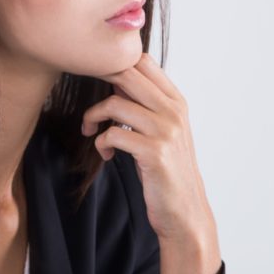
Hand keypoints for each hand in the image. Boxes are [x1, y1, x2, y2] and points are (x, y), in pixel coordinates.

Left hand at [81, 52, 222, 273]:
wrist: (184, 211)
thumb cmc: (167, 170)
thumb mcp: (164, 131)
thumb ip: (146, 104)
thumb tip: (115, 77)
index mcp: (176, 101)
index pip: (143, 61)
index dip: (114, 65)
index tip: (98, 84)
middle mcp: (174, 111)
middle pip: (126, 74)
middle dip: (98, 85)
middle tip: (89, 102)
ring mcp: (166, 131)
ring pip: (115, 103)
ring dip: (93, 117)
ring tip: (90, 131)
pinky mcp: (154, 152)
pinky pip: (112, 134)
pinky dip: (101, 143)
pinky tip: (105, 154)